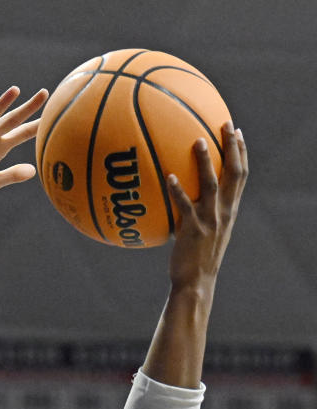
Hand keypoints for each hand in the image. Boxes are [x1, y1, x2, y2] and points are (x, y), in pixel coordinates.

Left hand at [166, 121, 248, 289]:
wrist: (196, 282)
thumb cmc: (197, 258)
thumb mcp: (207, 232)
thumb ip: (203, 212)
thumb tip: (187, 195)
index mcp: (230, 210)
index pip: (241, 176)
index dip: (241, 152)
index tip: (237, 131)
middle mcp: (224, 212)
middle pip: (233, 172)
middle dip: (232, 146)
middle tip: (225, 124)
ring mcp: (209, 220)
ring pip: (211, 184)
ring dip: (205, 161)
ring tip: (197, 141)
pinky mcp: (192, 230)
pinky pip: (184, 205)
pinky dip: (177, 190)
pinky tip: (169, 176)